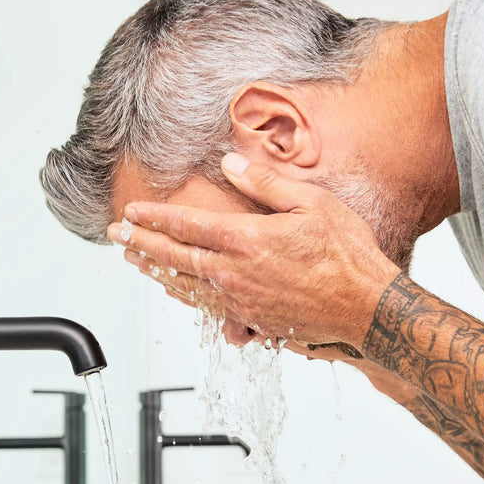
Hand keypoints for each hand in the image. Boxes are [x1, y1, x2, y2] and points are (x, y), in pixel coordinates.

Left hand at [108, 153, 399, 347]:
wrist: (366, 310)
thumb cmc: (346, 256)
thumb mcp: (311, 204)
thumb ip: (264, 184)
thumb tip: (229, 163)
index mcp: (245, 240)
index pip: (186, 225)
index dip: (154, 217)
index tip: (131, 212)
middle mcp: (233, 274)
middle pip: (173, 258)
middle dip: (140, 245)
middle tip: (117, 237)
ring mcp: (240, 301)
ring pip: (184, 286)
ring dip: (155, 272)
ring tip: (135, 262)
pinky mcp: (252, 321)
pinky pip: (206, 308)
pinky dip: (184, 297)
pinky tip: (176, 293)